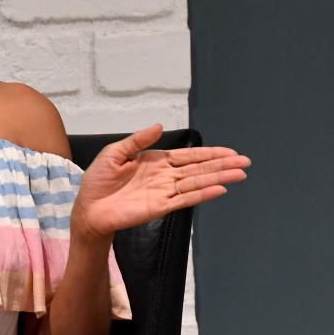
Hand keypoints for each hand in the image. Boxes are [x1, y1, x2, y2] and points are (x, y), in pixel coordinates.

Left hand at [71, 123, 250, 241]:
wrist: (89, 208)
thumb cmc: (98, 181)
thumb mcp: (114, 153)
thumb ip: (137, 140)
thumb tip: (159, 126)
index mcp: (155, 161)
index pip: (188, 156)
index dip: (209, 153)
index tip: (229, 152)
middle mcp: (164, 176)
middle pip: (198, 168)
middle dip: (222, 164)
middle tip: (244, 161)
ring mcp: (164, 192)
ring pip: (197, 183)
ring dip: (218, 178)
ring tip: (239, 174)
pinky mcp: (160, 207)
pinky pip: (185, 199)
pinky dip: (202, 194)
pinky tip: (219, 189)